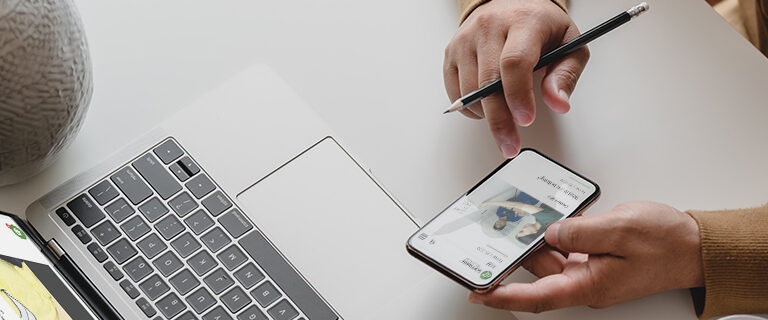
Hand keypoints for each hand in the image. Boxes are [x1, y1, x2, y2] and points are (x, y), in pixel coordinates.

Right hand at [443, 0, 588, 157]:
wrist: (510, 3)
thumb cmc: (540, 25)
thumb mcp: (569, 43)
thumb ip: (566, 74)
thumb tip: (558, 103)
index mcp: (523, 21)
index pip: (514, 62)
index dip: (518, 95)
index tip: (525, 119)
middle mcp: (489, 26)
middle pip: (488, 82)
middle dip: (499, 120)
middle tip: (510, 144)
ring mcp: (466, 39)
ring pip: (469, 90)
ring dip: (486, 115)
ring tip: (504, 122)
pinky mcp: (451, 51)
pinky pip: (455, 90)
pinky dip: (470, 108)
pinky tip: (487, 107)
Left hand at [469, 201, 703, 311]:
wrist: (696, 246)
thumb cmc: (668, 243)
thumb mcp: (621, 229)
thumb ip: (580, 231)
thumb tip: (550, 231)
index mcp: (590, 285)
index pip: (537, 297)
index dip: (504, 296)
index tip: (478, 292)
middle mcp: (587, 282)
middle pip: (539, 274)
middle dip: (518, 256)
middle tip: (495, 237)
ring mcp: (591, 271)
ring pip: (551, 258)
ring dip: (538, 240)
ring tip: (525, 218)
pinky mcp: (596, 259)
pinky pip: (567, 248)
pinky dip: (557, 234)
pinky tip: (553, 217)